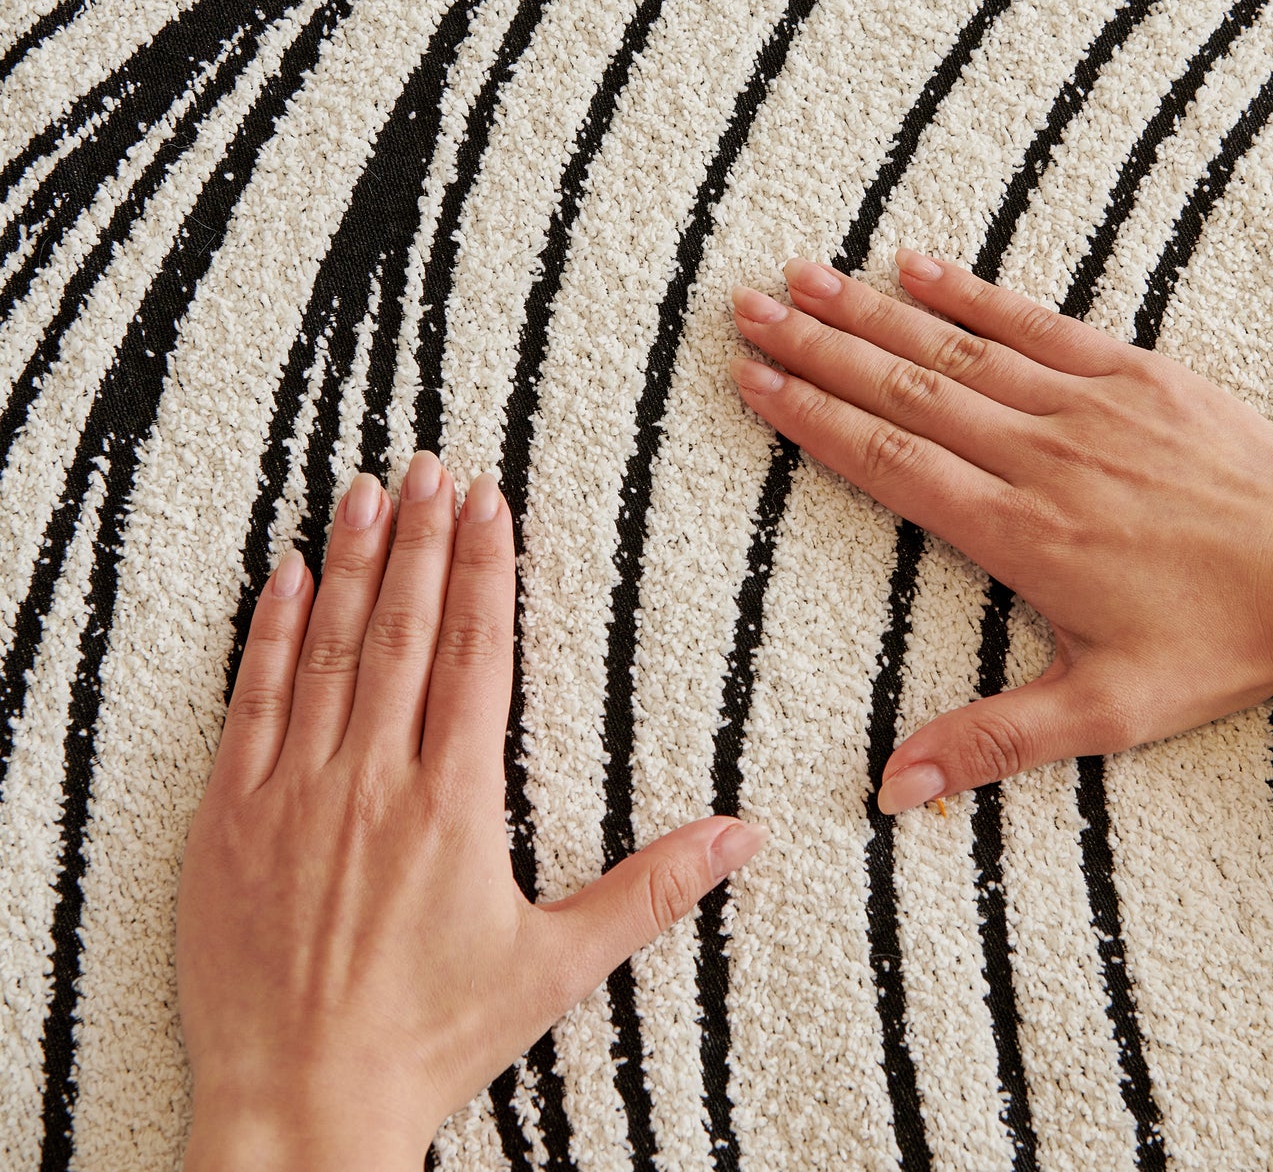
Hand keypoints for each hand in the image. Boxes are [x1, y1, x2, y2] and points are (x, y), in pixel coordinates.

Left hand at [177, 454, 767, 1169]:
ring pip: (328, 648)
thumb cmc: (435, 1035)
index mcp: (454, 804)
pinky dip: (268, 632)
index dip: (483, 569)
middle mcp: (373, 780)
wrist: (303, 1103)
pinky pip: (251, 703)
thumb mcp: (558, 964)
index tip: (488, 502)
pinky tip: (284, 573)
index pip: (475, 654)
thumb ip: (653, 888)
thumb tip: (744, 836)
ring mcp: (294, 792)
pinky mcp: (231, 817)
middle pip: (402, 630)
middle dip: (419, 538)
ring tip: (367, 488)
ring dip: (350, 562)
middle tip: (431, 466)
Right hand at [730, 251, 1272, 812]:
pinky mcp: (1132, 374)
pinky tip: (918, 263)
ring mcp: (1085, 406)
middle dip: (816, 348)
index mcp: (1018, 533)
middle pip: (903, 391)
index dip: (811, 418)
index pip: (888, 461)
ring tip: (804, 276)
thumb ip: (991, 739)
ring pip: (956, 349)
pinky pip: (1035, 323)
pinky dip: (971, 292)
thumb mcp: (1104, 713)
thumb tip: (894, 789)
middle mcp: (1037, 457)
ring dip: (872, 311)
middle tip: (747, 309)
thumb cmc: (1223, 642)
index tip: (753, 380)